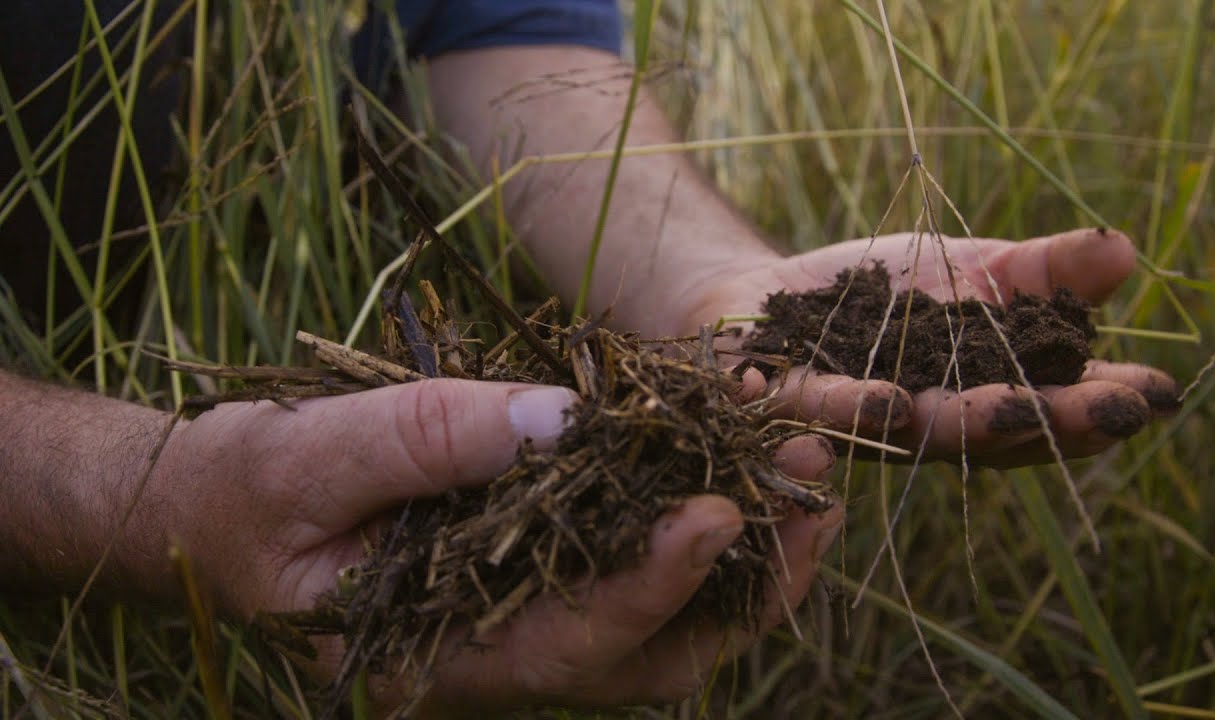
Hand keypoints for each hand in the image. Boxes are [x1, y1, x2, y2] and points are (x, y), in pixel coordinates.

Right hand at [150, 378, 841, 709]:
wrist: (215, 510)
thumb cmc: (243, 490)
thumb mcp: (309, 455)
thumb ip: (427, 439)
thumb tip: (568, 417)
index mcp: (431, 657)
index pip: (567, 644)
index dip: (651, 584)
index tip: (718, 511)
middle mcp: (493, 661)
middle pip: (646, 658)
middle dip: (738, 582)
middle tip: (812, 495)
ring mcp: (521, 628)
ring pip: (660, 635)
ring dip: (744, 568)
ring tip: (809, 487)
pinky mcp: (536, 581)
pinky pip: (635, 581)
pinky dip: (700, 538)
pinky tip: (742, 474)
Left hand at [682, 228, 1178, 466]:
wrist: (760, 292)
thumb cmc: (876, 293)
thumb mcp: (971, 270)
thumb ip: (1040, 271)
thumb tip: (1123, 248)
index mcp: (981, 395)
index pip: (1052, 407)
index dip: (1102, 403)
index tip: (1158, 393)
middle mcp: (930, 423)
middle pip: (998, 431)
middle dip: (1054, 422)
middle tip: (1111, 415)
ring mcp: (863, 425)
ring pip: (921, 431)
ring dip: (969, 424)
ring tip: (1014, 411)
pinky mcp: (794, 406)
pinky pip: (826, 412)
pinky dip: (857, 410)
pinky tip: (891, 402)